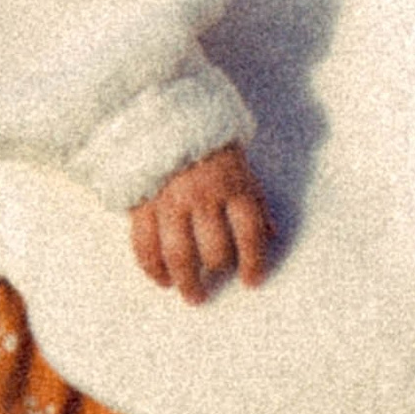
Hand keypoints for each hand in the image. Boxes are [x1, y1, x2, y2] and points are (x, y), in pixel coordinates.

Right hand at [129, 142, 273, 302]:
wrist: (165, 117)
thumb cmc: (210, 148)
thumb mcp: (242, 169)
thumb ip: (255, 203)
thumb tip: (272, 236)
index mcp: (232, 185)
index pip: (249, 233)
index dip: (254, 262)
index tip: (252, 281)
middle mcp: (202, 197)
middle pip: (214, 249)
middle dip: (217, 271)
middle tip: (215, 285)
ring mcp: (169, 202)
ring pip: (179, 255)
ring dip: (186, 282)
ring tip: (192, 296)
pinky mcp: (142, 205)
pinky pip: (145, 245)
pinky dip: (153, 268)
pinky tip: (162, 280)